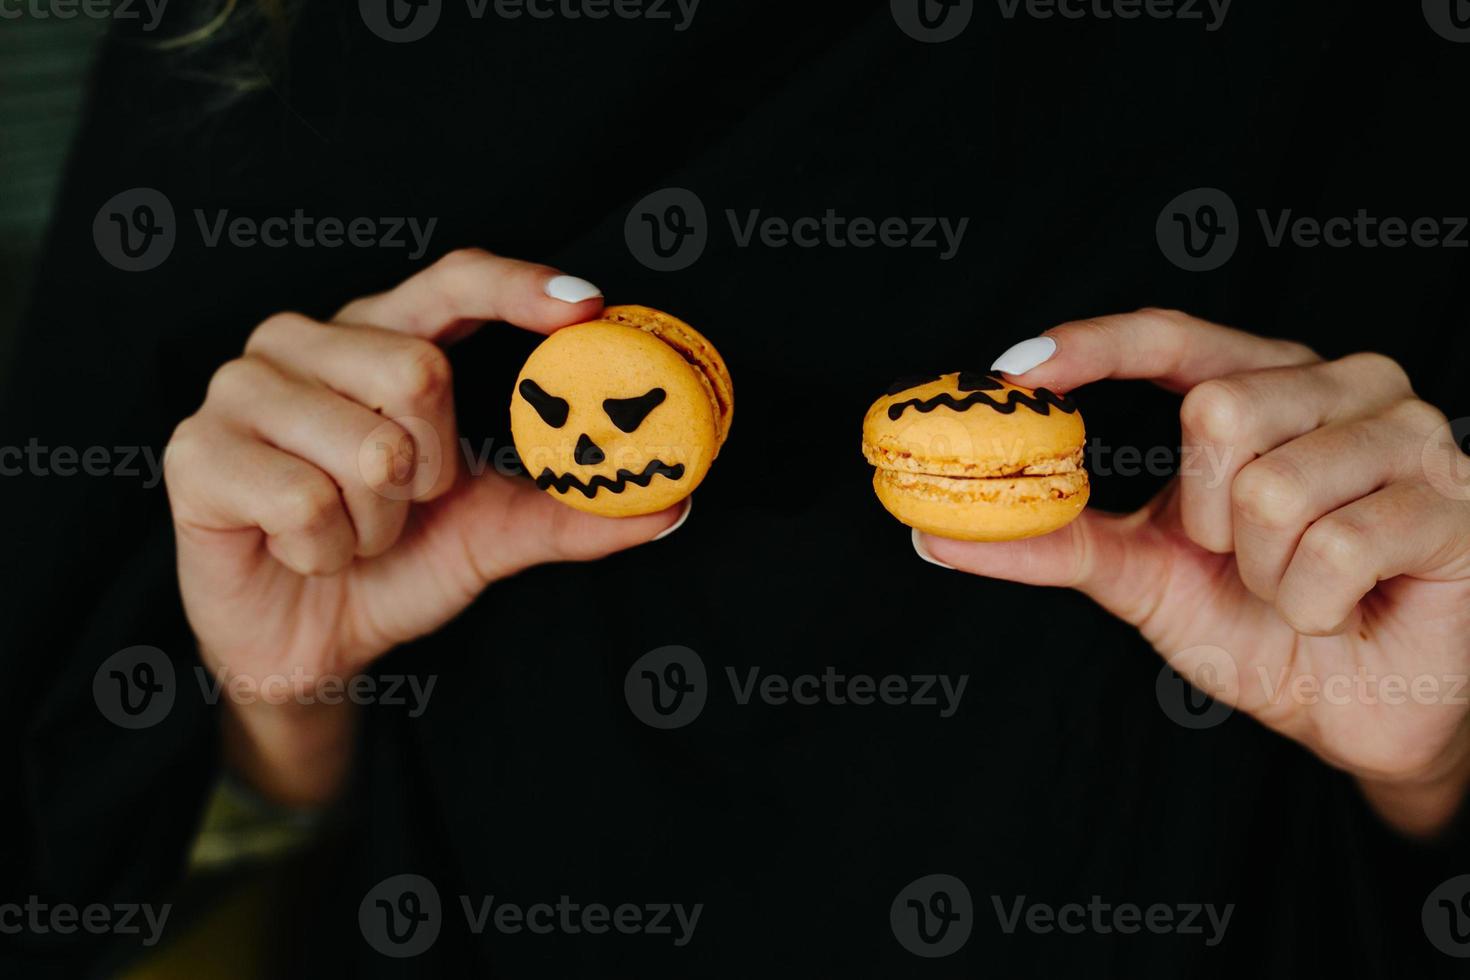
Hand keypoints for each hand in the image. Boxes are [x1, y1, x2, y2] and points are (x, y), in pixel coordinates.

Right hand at [164, 250, 685, 803]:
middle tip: (407, 503)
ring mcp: (242, 387)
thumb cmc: (395, 564)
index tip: (586, 307)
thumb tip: (672, 499)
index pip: (451, 281)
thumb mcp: (492, 533)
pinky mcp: (196, 451)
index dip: (517, 286)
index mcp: (380, 339)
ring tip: (354, 531)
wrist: (309, 644)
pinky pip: (303, 500)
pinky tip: (305, 551)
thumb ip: (571, 510)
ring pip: (366, 446)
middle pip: (418, 371)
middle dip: (434, 471)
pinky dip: (328, 550)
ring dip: (380, 522)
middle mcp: (306, 341)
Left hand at [921, 309, 1469, 836]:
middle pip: (1217, 409)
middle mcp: (1339, 383)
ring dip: (1261, 571)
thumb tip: (934, 530)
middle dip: (1202, 515)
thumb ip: (1053, 542)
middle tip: (1234, 558)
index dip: (1090, 345)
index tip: (1008, 374)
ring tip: (1293, 589)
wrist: (1358, 710)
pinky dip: (1313, 604)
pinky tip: (1343, 611)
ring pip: (1272, 483)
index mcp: (1262, 383)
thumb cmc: (1256, 626)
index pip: (1170, 335)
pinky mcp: (1456, 499)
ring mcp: (1409, 431)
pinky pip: (1337, 546)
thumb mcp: (1144, 577)